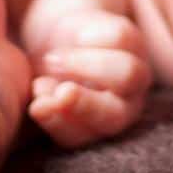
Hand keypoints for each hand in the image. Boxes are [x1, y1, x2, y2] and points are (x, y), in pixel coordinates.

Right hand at [27, 8, 150, 146]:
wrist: (61, 36)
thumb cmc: (46, 73)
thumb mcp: (38, 88)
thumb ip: (42, 99)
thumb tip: (41, 102)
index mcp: (91, 128)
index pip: (79, 136)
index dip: (59, 123)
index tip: (37, 107)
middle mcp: (119, 107)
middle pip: (113, 116)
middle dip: (86, 105)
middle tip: (62, 93)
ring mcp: (133, 75)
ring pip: (127, 74)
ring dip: (89, 67)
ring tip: (52, 59)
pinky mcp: (135, 42)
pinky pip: (121, 39)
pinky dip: (93, 37)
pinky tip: (76, 37)